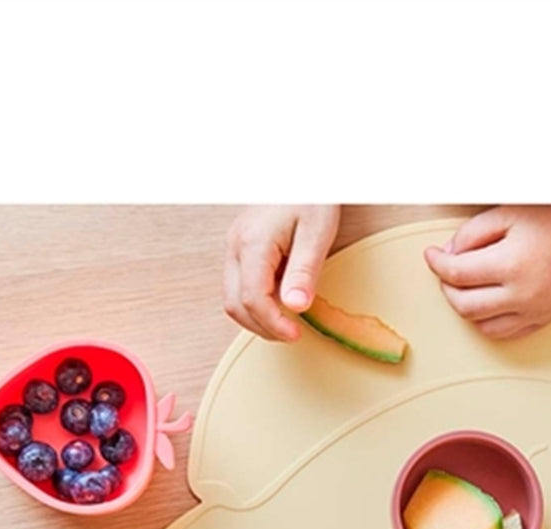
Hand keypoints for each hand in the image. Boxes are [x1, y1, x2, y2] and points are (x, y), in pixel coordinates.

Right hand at [223, 205, 340, 341]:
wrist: (299, 172)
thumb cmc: (310, 196)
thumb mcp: (317, 232)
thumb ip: (304, 271)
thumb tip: (295, 307)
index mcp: (253, 243)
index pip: (252, 299)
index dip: (273, 324)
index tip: (296, 335)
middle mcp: (235, 246)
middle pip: (235, 304)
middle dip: (263, 327)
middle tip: (292, 334)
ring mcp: (234, 248)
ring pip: (232, 299)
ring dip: (257, 318)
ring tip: (287, 323)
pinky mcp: (239, 250)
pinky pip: (239, 287)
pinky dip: (256, 303)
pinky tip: (279, 302)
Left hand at [423, 206, 550, 338]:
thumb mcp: (509, 214)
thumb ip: (473, 234)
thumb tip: (449, 255)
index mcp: (511, 265)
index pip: (457, 274)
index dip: (437, 264)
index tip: (432, 255)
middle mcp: (522, 295)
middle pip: (465, 306)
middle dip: (448, 288)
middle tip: (446, 271)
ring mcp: (534, 312)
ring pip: (483, 326)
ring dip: (467, 308)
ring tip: (467, 287)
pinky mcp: (543, 320)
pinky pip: (505, 333)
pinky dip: (488, 321)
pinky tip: (487, 302)